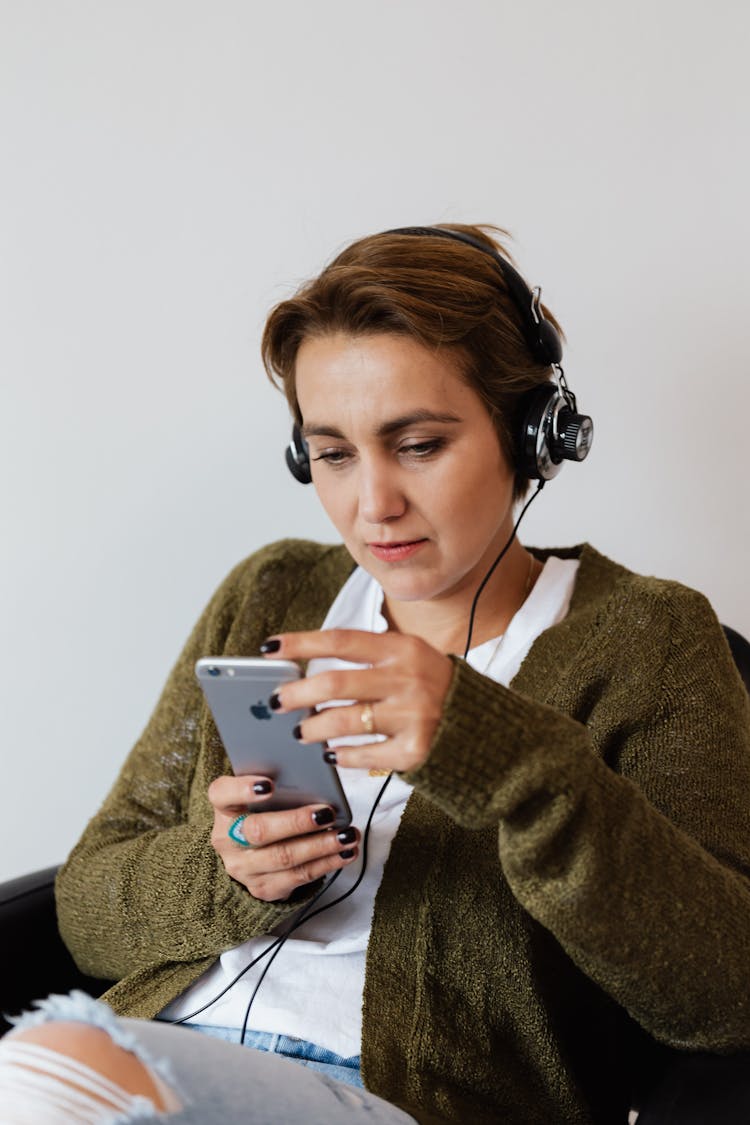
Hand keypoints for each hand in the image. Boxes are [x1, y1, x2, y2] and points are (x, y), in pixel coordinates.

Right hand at [208, 774, 359, 901]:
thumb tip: (316, 777)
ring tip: (346, 835)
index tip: (268, 784)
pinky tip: (346, 852)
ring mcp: (243, 868)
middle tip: (326, 813)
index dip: (243, 789)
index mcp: (224, 808)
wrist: (254, 855)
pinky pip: (299, 877)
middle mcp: (227, 840)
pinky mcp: (264, 888)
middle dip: (296, 822)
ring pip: (284, 857)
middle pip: (258, 831)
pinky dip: (327, 863)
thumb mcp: (263, 797)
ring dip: (321, 846)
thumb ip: (279, 785)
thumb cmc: (266, 812)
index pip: (222, 794)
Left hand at [263, 629, 453, 773]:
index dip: (301, 643)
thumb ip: (366, 660)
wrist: (482, 724)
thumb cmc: (430, 686)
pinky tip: (332, 754)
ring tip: (301, 731)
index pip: (341, 640)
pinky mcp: (415, 750)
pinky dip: (341, 756)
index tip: (270, 647)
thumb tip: (305, 671)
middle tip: (277, 702)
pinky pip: (363, 755)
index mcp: (403, 648)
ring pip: (342, 723)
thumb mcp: (408, 658)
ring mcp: (413, 716)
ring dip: (313, 728)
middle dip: (296, 694)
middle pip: (334, 684)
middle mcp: (408, 679)